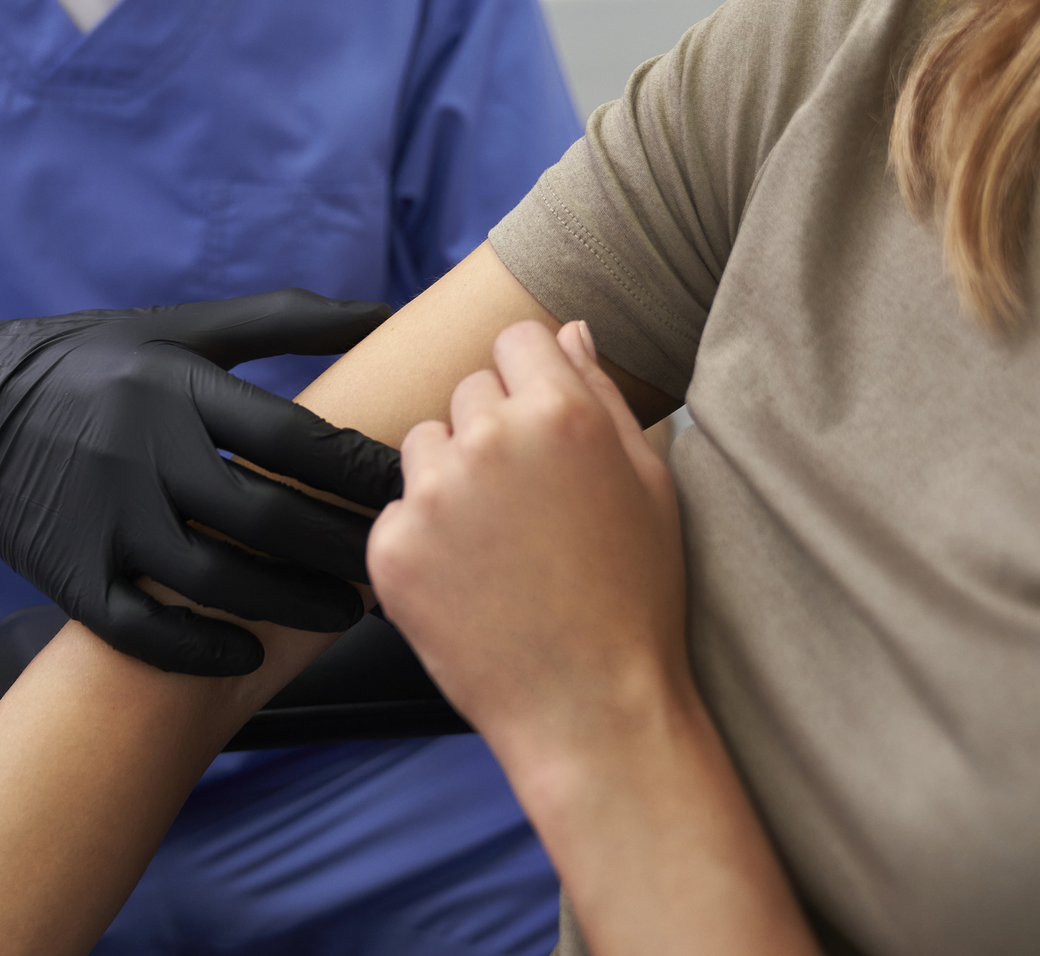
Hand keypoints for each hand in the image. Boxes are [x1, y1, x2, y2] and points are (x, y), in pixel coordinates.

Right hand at [0, 290, 401, 675]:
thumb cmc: (94, 364)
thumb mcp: (181, 327)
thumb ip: (282, 320)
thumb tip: (383, 313)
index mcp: (175, 387)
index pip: (291, 436)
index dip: (359, 471)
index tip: (408, 491)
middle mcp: (139, 451)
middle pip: (263, 515)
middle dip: (339, 548)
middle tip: (390, 564)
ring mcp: (101, 518)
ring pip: (213, 579)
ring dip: (289, 605)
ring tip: (344, 613)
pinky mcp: (67, 573)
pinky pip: (142, 630)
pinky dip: (200, 650)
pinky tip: (250, 654)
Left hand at [371, 319, 690, 770]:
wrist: (593, 710)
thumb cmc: (638, 595)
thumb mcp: (648, 481)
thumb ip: (601, 392)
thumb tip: (567, 329)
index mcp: (561, 411)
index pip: (517, 340)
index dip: (534, 384)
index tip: (548, 437)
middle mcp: (490, 439)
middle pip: (469, 392)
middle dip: (494, 433)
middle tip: (532, 508)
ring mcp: (432, 495)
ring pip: (426, 445)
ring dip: (452, 478)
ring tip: (501, 546)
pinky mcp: (391, 549)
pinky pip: (398, 512)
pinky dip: (425, 541)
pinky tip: (471, 583)